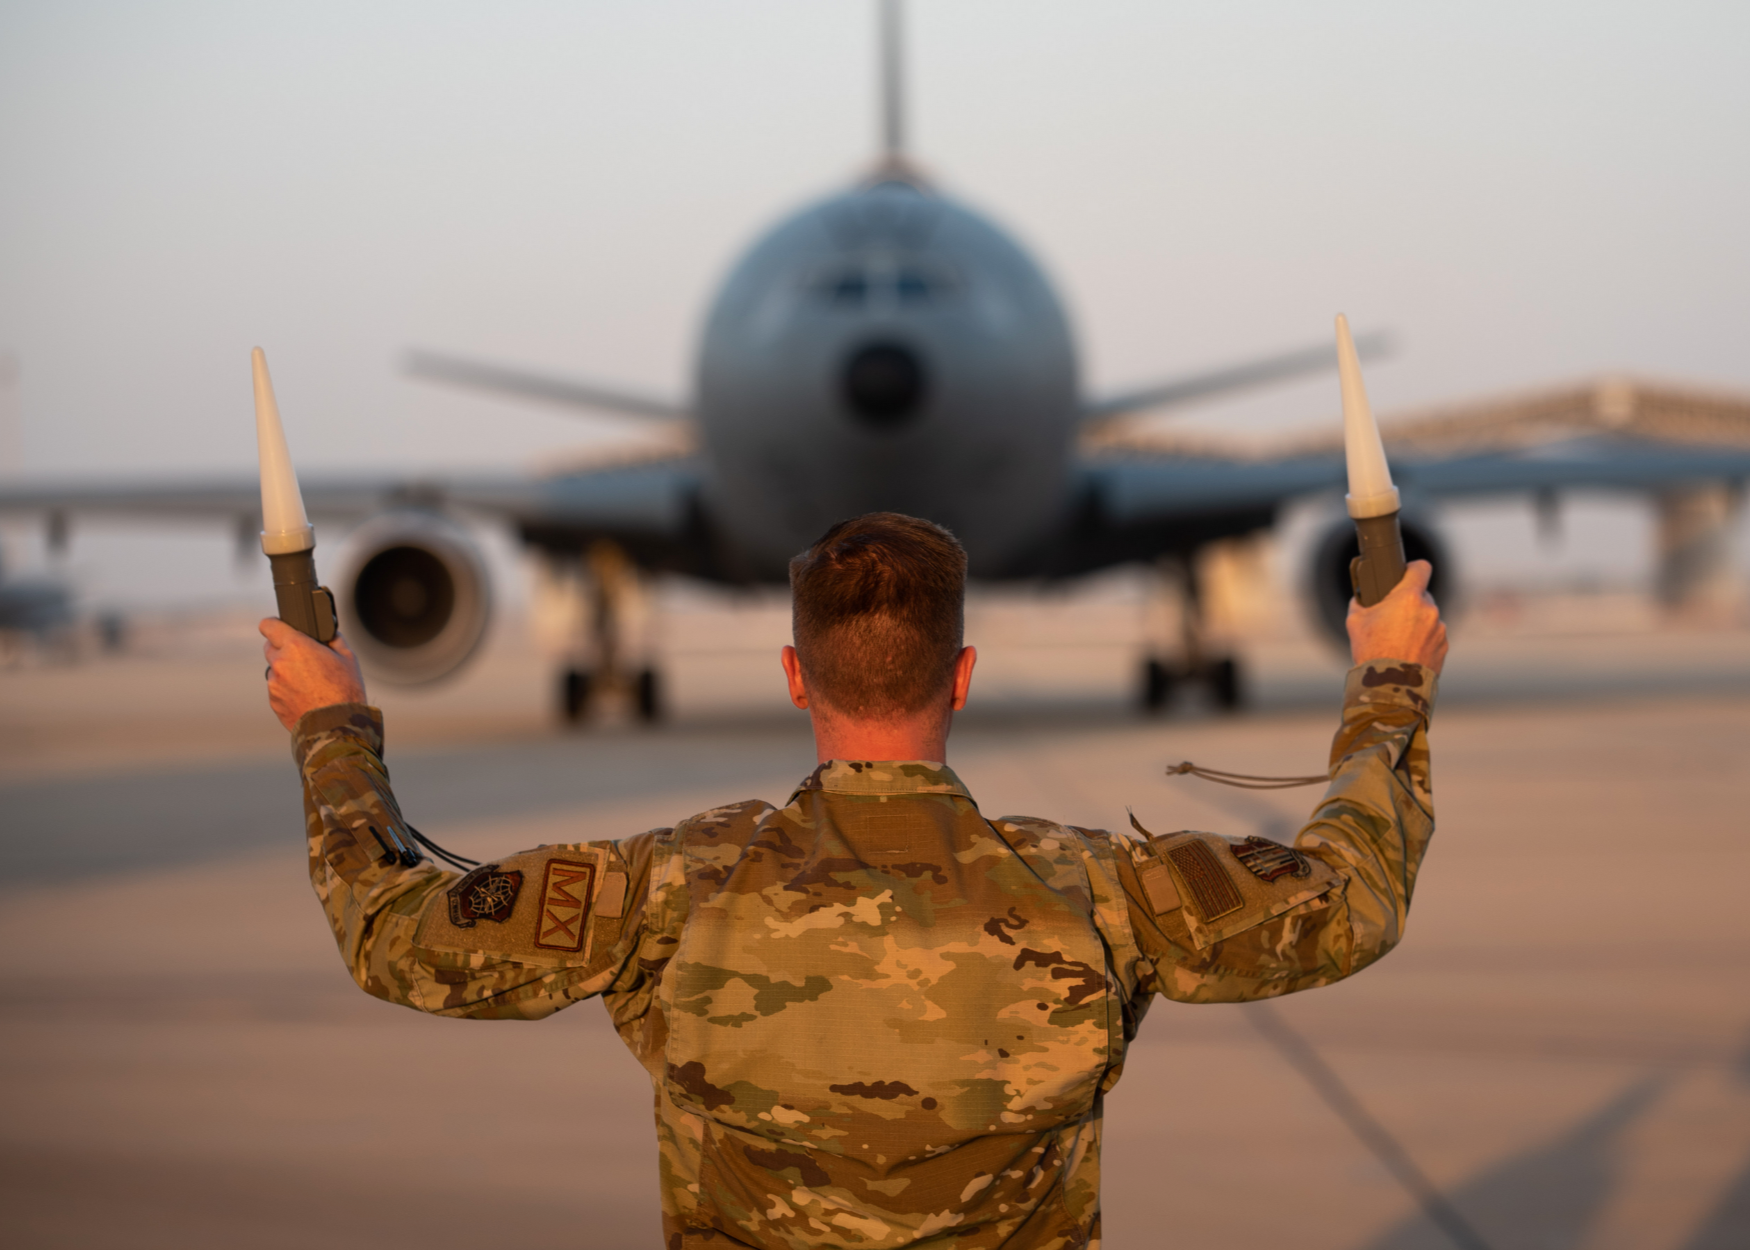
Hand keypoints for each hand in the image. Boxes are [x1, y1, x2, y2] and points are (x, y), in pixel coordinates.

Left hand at [261, 618, 367, 731]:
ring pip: (274, 670)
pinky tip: (306, 696)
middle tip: (303, 658)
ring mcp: (274, 684)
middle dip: (283, 649)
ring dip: (286, 672)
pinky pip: (277, 689)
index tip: (280, 628)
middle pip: (270, 647)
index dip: (274, 625)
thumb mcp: (348, 657)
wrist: (337, 726)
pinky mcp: (274, 702)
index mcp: (296, 646)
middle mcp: (280, 663)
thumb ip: (333, 640)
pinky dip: (287, 690)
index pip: (268, 625)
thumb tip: (328, 633)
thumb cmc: (345, 691)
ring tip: (310, 683)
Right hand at [1346, 560, 1447, 674]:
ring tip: (1398, 642)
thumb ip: (1361, 603)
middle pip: (1422, 596)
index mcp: (1408, 598)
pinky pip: (1433, 636)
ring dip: (1417, 624)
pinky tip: (1407, 653)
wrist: (1390, 686)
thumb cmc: (1372, 652)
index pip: (1421, 568)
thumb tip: (1361, 597)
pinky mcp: (1443, 647)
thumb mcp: (1355, 622)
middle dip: (1409, 604)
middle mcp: (1429, 610)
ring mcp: (1439, 629)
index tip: (1408, 572)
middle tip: (1392, 618)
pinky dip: (1423, 641)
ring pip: (1428, 618)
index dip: (1413, 567)